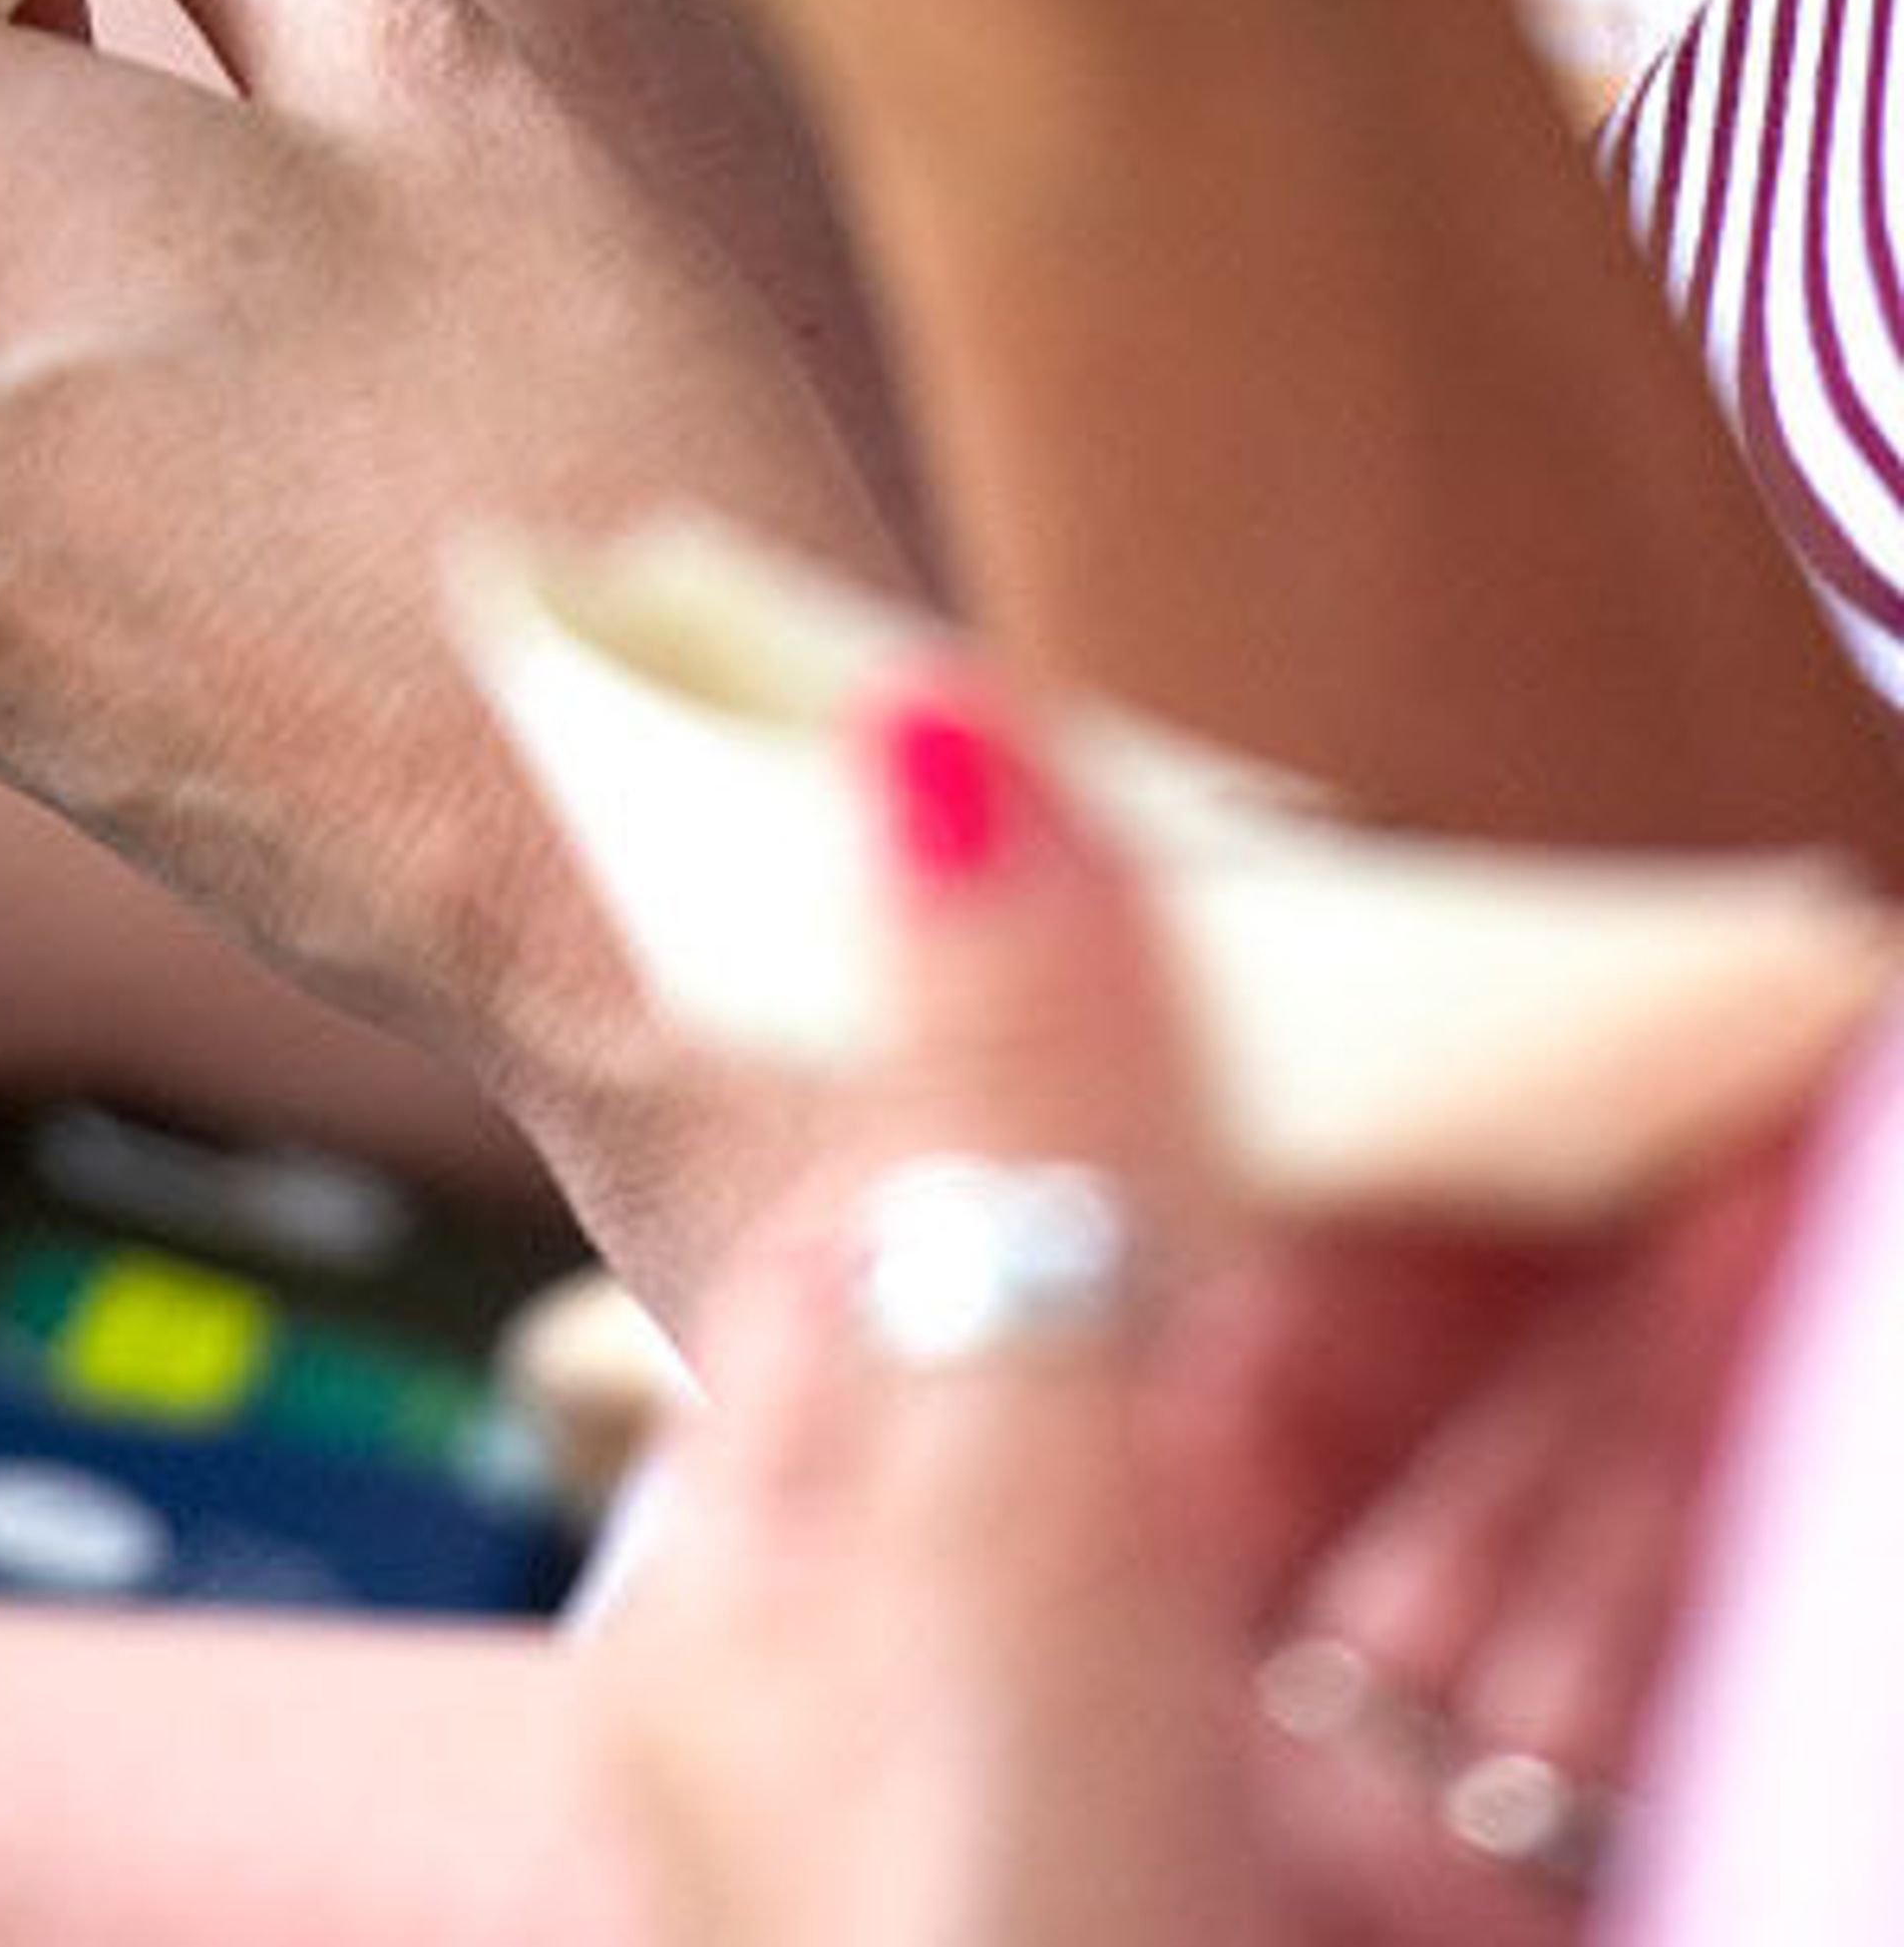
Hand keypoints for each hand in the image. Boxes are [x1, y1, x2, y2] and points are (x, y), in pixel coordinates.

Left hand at [592, 684, 1804, 1946]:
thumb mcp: (981, 1585)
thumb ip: (996, 1184)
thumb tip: (922, 739)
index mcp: (799, 1577)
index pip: (984, 1192)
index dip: (1176, 1014)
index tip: (1336, 858)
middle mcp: (998, 1678)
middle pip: (1258, 1334)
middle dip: (1472, 1151)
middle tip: (1664, 964)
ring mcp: (1229, 1808)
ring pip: (1445, 1480)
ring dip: (1620, 1289)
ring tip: (1771, 1059)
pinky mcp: (1423, 1897)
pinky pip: (1556, 1644)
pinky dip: (1668, 1472)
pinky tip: (1768, 1291)